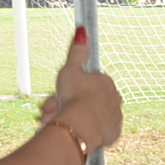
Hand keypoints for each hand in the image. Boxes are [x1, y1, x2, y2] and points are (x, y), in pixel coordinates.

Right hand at [37, 26, 123, 154]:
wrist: (79, 127)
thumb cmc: (73, 96)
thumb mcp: (70, 70)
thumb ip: (77, 51)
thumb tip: (82, 30)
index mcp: (106, 82)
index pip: (85, 84)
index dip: (68, 90)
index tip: (56, 96)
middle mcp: (115, 99)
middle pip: (86, 101)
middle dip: (66, 105)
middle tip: (49, 112)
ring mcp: (115, 117)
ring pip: (89, 117)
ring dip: (72, 119)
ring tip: (54, 123)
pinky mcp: (113, 134)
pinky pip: (96, 132)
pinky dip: (84, 132)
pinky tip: (72, 132)